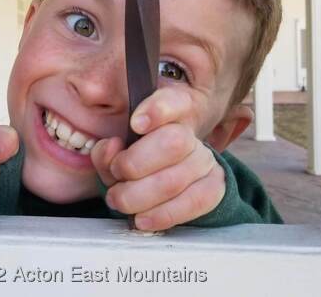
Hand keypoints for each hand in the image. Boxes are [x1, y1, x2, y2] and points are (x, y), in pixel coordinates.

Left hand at [91, 88, 224, 230]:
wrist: (170, 175)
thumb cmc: (138, 160)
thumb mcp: (117, 149)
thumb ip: (107, 149)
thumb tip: (112, 148)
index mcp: (169, 112)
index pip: (172, 102)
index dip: (156, 111)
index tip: (135, 123)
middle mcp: (191, 134)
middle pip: (172, 143)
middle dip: (134, 165)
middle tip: (116, 176)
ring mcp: (205, 161)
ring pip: (175, 180)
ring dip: (138, 197)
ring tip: (119, 201)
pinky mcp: (214, 188)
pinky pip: (193, 204)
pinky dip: (162, 215)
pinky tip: (142, 219)